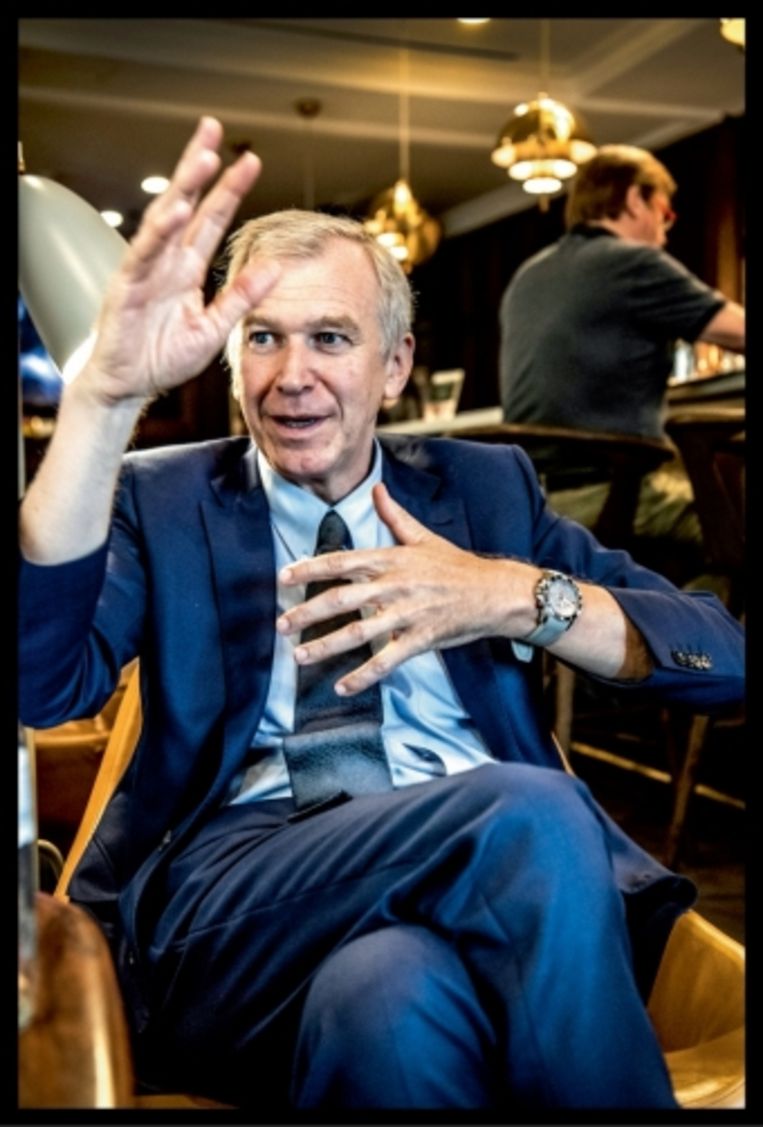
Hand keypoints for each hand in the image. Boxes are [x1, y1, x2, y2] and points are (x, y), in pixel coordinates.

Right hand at [75, 116, 279, 403]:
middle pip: (185, 203)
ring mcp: (144, 270)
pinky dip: (162, 231)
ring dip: (185, 187)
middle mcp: (166, 261)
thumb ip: (241, 298)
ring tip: (205, 157)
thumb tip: (276, 268)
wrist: (127, 386)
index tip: (250, 160)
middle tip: (215, 128)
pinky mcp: (127, 286)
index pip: (211, 220)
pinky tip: (178, 210)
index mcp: (186, 269)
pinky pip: (145, 253)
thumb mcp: (212, 329)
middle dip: (200, 166)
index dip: (229, 190)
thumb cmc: (163, 358)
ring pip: (165, 219)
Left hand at [277, 483, 532, 693]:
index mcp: (392, 559)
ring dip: (326, 646)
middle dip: (307, 612)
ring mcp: (407, 614)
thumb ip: (394, 516)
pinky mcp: (420, 639)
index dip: (310, 569)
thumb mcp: (423, 537)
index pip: (342, 562)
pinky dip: (363, 676)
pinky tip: (342, 686)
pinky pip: (387, 661)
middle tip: (281, 624)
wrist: (494, 592)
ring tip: (300, 656)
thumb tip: (376, 488)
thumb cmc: (457, 566)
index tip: (284, 578)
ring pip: (359, 632)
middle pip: (342, 599)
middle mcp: (394, 586)